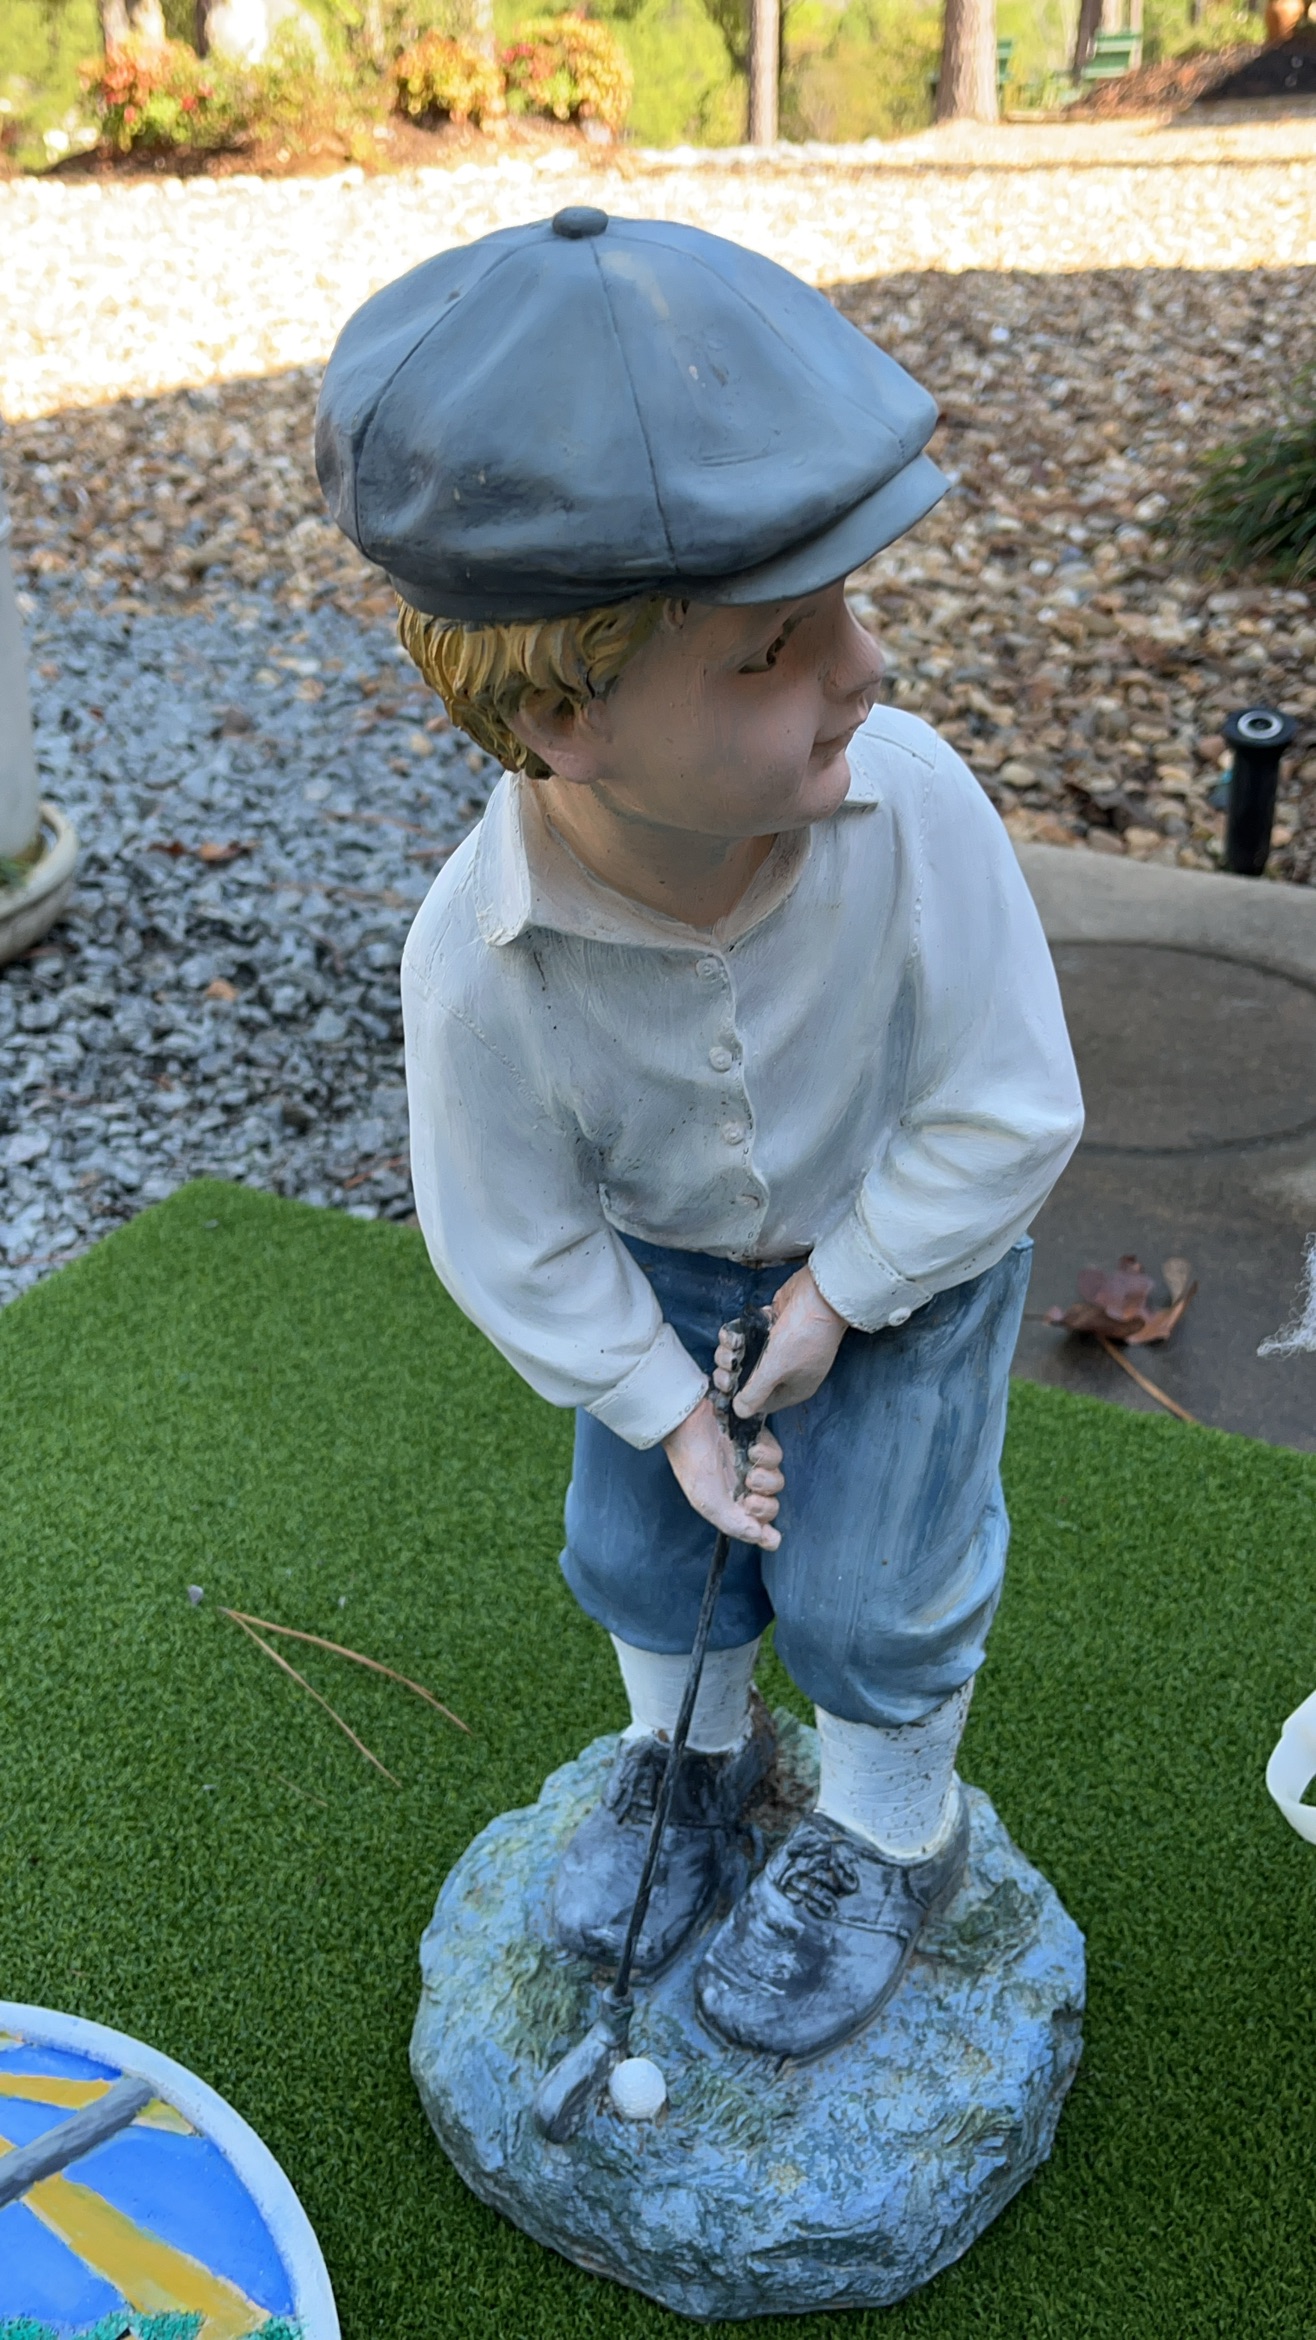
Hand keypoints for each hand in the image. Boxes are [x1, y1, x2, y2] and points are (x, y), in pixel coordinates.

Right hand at [663, 1396, 784, 1550]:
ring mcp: (753, 1466)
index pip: (759, 1528)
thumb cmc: (693, 1465)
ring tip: (750, 1474)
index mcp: (730, 1507)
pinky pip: (777, 1456)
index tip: (766, 1532)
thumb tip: (765, 1539)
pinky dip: (768, 1456)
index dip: (766, 1533)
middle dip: (765, 1507)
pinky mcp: (759, 1443)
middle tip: (750, 1498)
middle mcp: (743, 1488)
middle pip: (772, 1506)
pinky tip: (752, 1451)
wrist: (689, 1426)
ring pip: (777, 1481)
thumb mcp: (709, 1504)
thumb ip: (736, 1525)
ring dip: (767, 1481)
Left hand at [715, 1264, 847, 1418]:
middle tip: (729, 1364)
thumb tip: (738, 1412)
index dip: (739, 1398)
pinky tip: (734, 1332)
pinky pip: (745, 1336)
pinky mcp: (770, 1326)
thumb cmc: (803, 1337)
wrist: (820, 1297)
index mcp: (793, 1388)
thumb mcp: (776, 1370)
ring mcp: (778, 1347)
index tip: (723, 1389)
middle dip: (731, 1373)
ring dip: (730, 1351)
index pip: (760, 1403)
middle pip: (748, 1380)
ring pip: (744, 1356)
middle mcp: (786, 1370)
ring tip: (733, 1344)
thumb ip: (754, 1394)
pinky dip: (736, 1334)